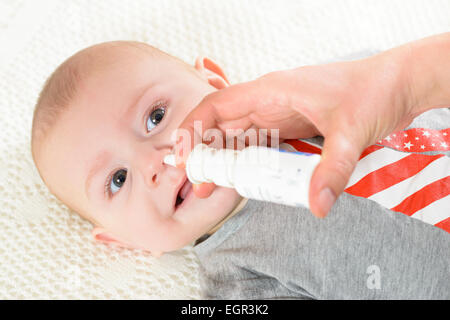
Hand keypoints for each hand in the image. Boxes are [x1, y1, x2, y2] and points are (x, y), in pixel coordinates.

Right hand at [175, 43, 433, 217]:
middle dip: (205, 153)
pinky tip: (245, 180)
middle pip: (223, 125)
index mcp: (272, 90)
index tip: (183, 155)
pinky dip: (247, 162)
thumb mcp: (352, 129)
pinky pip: (260, 146)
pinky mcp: (291, 128)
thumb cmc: (372, 91)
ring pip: (239, 137)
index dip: (194, 128)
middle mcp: (269, 101)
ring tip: (213, 187)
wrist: (397, 85)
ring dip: (225, 160)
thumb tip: (316, 205)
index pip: (218, 105)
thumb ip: (333, 167)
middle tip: (197, 183)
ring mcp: (280, 115)